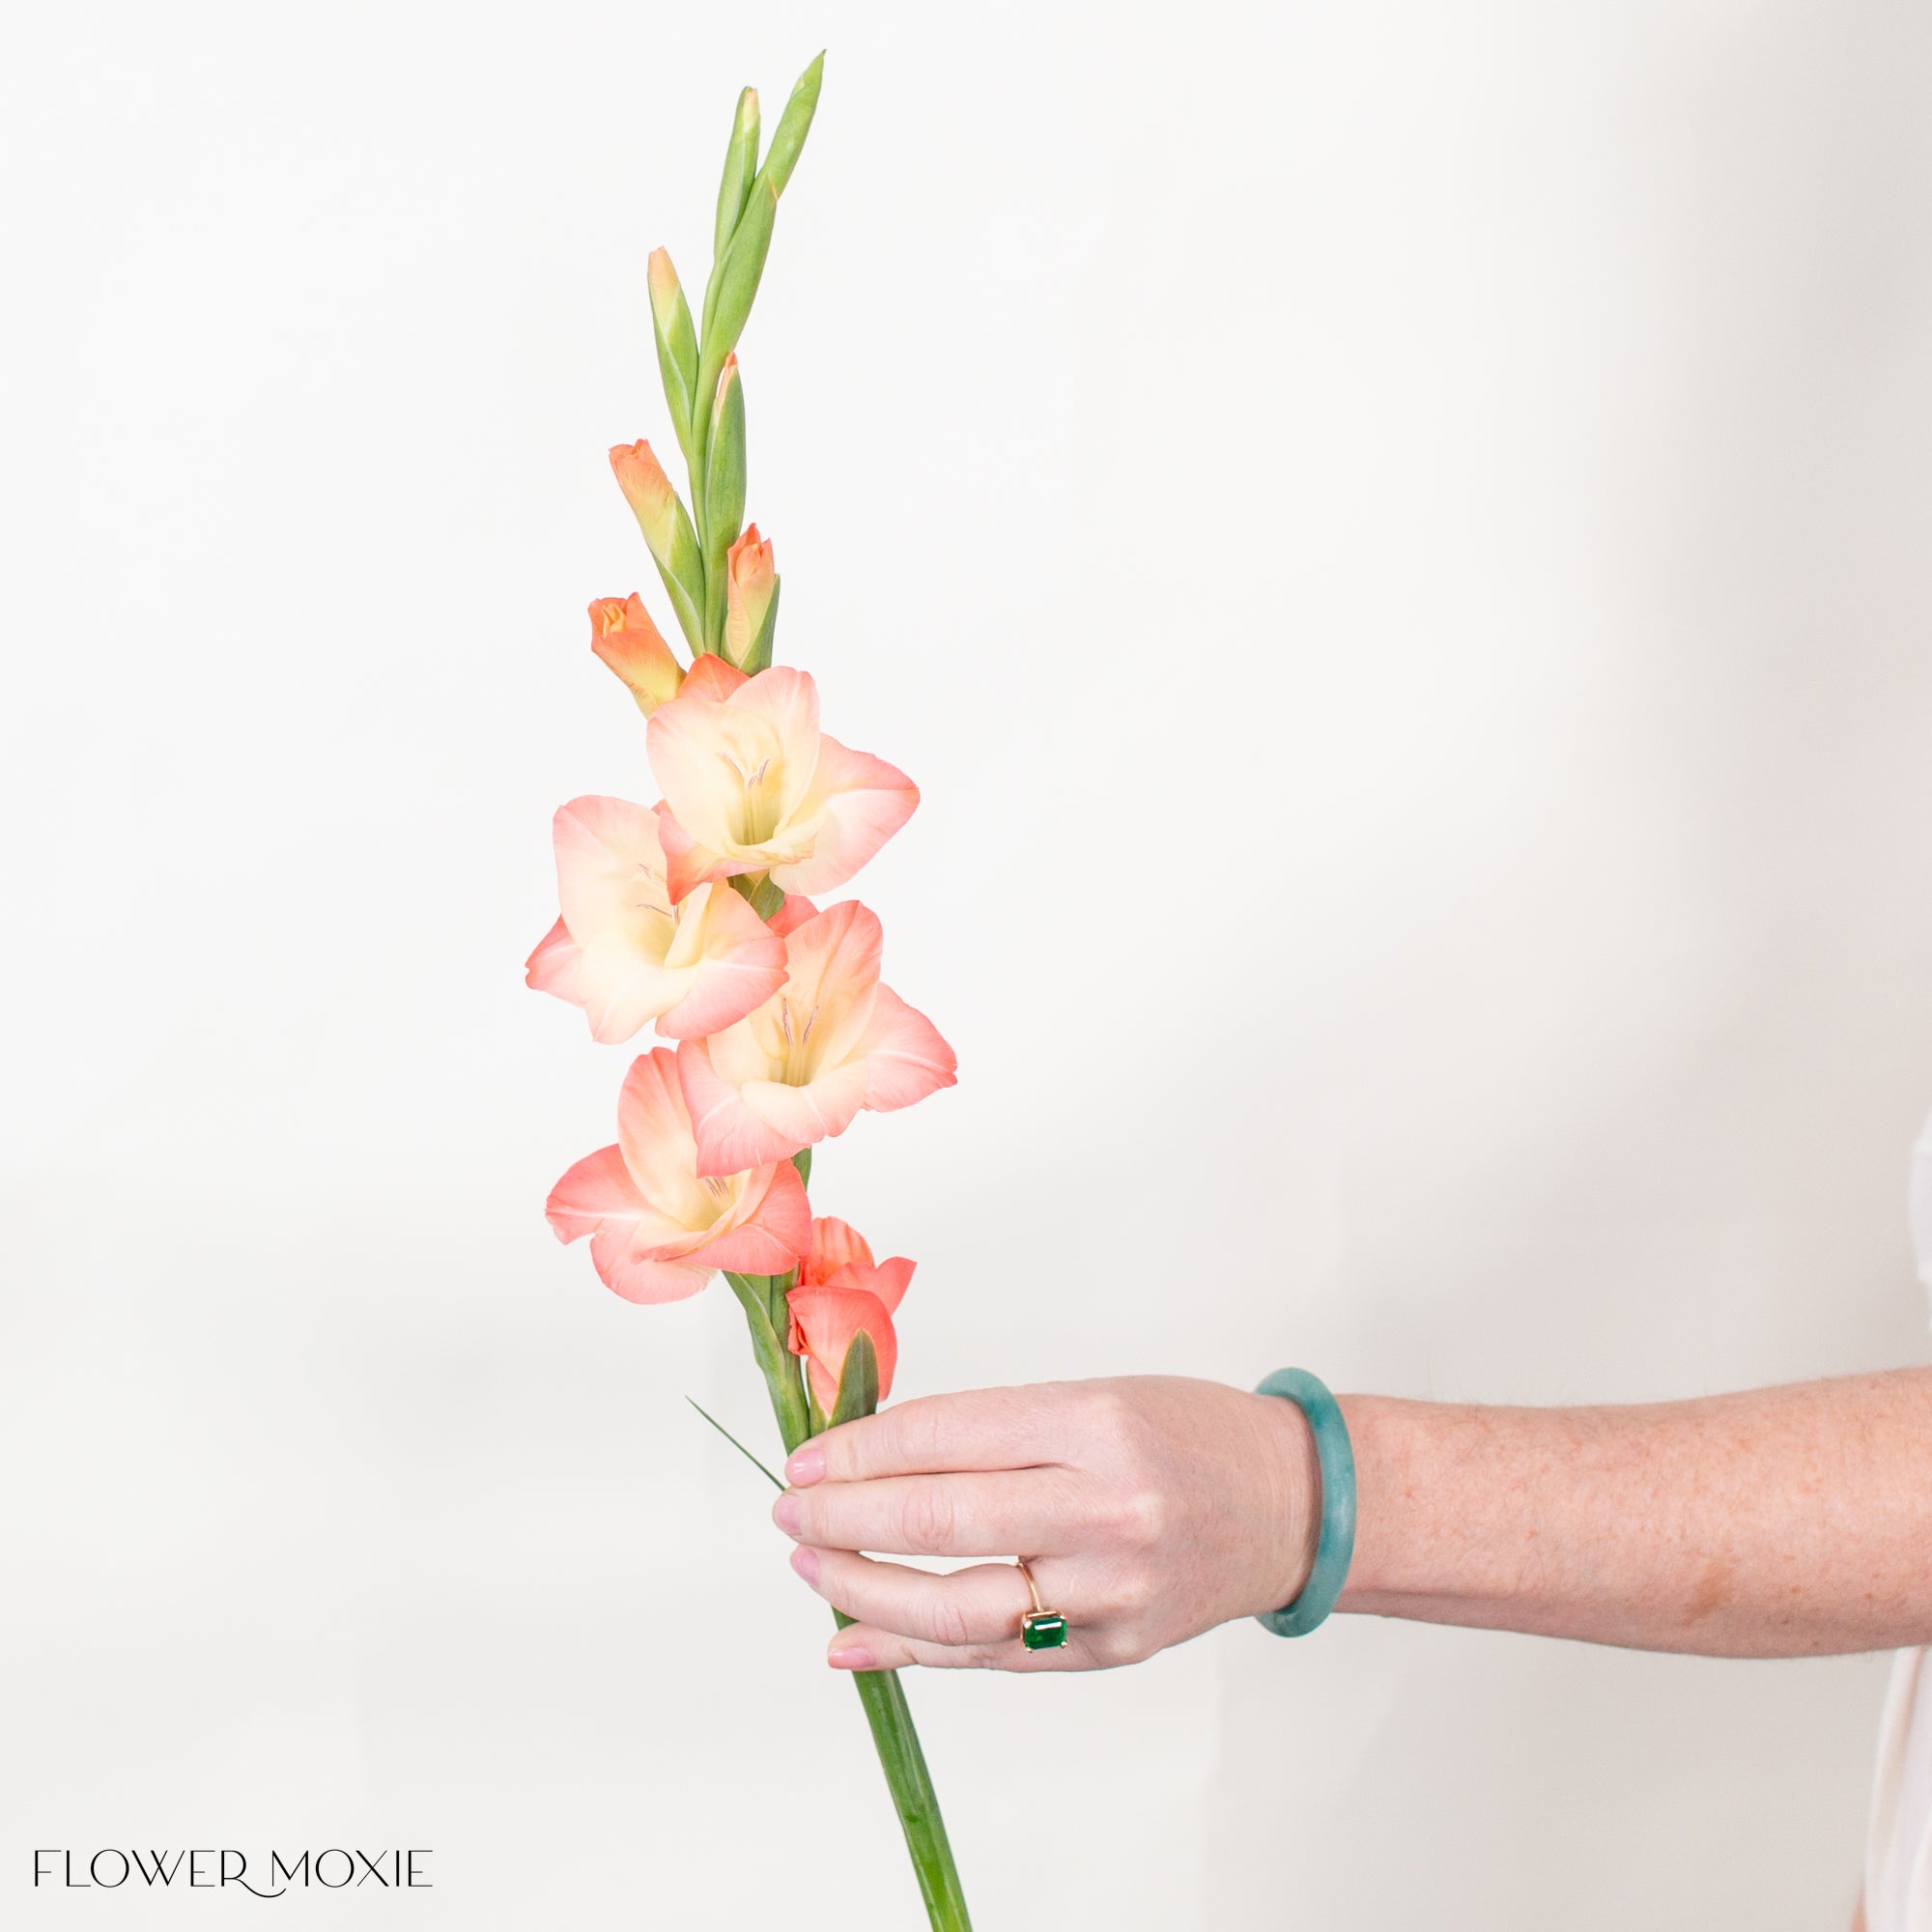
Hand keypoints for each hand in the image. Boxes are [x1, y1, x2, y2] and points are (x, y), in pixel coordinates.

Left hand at [772, 1375, 1319, 1671]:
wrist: (1291, 1506)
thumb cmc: (1185, 1435)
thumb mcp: (1094, 1397)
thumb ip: (992, 1430)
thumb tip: (870, 1456)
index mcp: (1096, 1424)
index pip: (947, 1435)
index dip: (861, 1449)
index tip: (809, 1455)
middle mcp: (1106, 1509)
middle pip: (940, 1518)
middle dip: (844, 1515)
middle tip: (791, 1508)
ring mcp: (1111, 1590)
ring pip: (956, 1605)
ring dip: (864, 1590)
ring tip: (810, 1568)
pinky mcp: (1112, 1647)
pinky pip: (993, 1653)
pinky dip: (914, 1651)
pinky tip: (854, 1640)